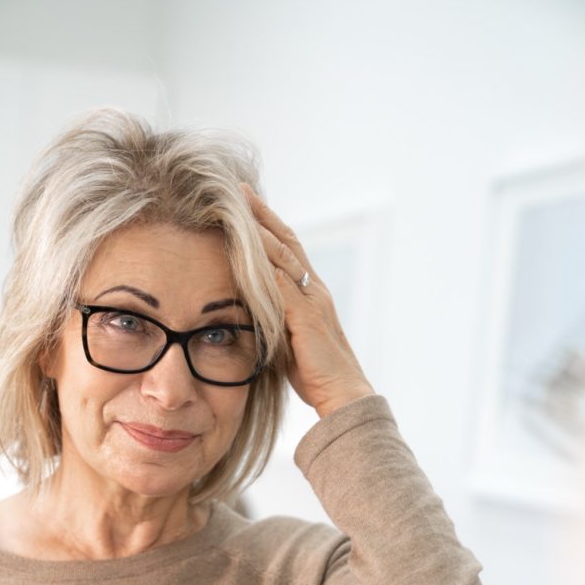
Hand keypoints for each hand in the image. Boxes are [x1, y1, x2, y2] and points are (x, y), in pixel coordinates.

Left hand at [242, 184, 375, 416]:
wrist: (343, 393)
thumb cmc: (316, 374)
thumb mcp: (291, 340)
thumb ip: (276, 320)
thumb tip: (251, 310)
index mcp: (312, 295)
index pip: (290, 251)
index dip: (270, 227)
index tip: (249, 206)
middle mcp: (315, 290)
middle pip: (288, 243)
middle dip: (264, 216)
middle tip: (241, 191)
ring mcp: (312, 302)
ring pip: (284, 257)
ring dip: (261, 232)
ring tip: (240, 209)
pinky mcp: (306, 318)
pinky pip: (282, 285)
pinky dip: (265, 265)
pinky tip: (248, 249)